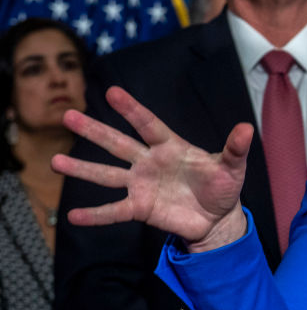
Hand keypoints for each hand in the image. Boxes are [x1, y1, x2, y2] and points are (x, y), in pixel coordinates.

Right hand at [52, 86, 250, 250]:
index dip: (132, 109)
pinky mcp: (140, 209)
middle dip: (95, 131)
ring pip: (107, 174)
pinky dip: (95, 215)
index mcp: (171, 146)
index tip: (112, 92)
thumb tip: (247, 128)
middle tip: (67, 115)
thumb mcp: (233, 167)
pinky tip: (73, 216)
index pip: (149, 124)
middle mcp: (150, 162)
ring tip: (55, 161)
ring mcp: (141, 185)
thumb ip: (235, 148)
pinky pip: (114, 211)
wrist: (217, 218)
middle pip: (118, 144)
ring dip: (82, 169)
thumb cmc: (223, 186)